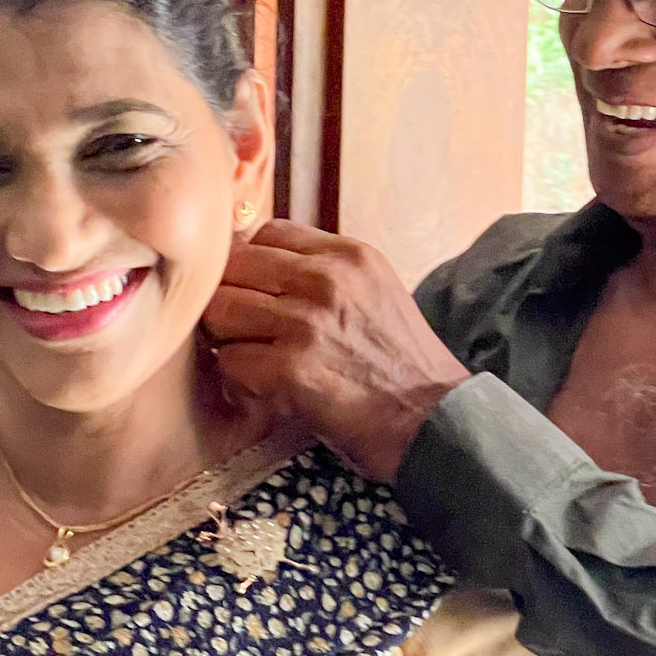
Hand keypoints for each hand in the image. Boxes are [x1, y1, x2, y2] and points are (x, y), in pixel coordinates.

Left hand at [204, 221, 469, 481]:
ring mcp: (305, 322)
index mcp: (348, 255)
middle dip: (230, 299)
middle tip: (242, 331)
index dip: (253, 267)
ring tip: (254, 360)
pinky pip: (229, 360)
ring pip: (221, 310)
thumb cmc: (405, 369)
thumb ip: (329, 275)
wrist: (434, 422)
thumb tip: (269, 271)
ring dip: (228, 339)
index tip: (258, 294)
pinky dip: (239, 380)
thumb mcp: (378, 294)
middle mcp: (325, 279)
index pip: (267, 233)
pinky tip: (265, 390)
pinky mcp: (290, 368)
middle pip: (234, 266)